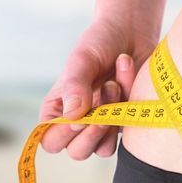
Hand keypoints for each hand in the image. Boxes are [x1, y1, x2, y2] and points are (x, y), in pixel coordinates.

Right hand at [39, 20, 155, 158]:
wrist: (131, 30)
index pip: (50, 140)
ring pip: (103, 150)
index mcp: (57, 108)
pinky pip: (126, 129)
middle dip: (91, 132)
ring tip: (112, 84)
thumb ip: (75, 86)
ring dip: (110, 119)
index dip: (63, 135)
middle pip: (77, 152)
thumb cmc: (99, 42)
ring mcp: (103, 124)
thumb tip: (73, 118)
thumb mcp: (81, 60)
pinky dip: (128, 102)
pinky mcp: (125, 122)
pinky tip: (125, 72)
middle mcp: (77, 121)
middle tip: (100, 109)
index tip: (79, 116)